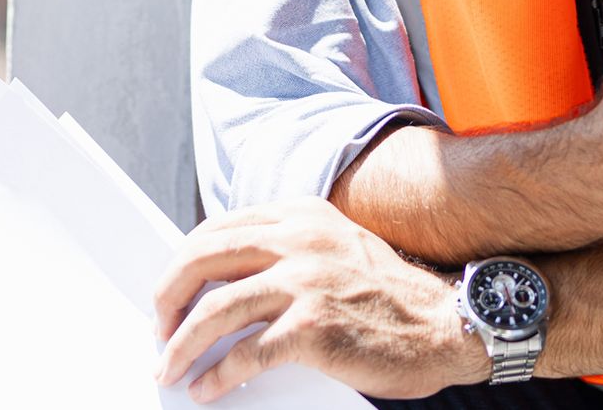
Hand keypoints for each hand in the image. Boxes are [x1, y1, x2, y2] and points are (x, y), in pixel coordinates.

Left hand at [152, 196, 487, 402]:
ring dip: (181, 344)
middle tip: (159, 327)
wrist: (443, 323)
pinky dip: (216, 374)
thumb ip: (291, 248)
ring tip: (168, 367)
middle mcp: (300, 239)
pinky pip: (245, 353)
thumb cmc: (390, 294)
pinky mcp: (313, 327)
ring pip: (216, 308)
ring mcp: (306, 281)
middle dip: (169, 294)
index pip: (220, 226)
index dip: (184, 260)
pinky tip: (207, 387)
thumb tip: (232, 276)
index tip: (172, 292)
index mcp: (302, 215)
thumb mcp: (337, 246)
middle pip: (205, 256)